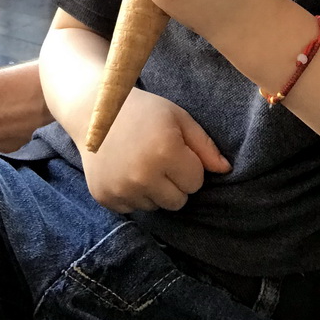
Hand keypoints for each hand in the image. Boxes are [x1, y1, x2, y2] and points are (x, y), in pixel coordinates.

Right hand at [80, 88, 229, 213]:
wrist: (93, 111)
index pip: (196, 182)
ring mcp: (122, 189)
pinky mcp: (105, 198)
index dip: (190, 165)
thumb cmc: (143, 111)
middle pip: (178, 201)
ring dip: (154, 190)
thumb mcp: (178, 117)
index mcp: (165, 152)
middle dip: (175, 183)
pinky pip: (133, 209)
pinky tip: (125, 170)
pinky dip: (134, 194)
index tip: (176, 149)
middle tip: (160, 158)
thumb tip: (225, 170)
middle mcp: (143, 176)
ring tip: (141, 163)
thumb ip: (204, 145)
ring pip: (156, 207)